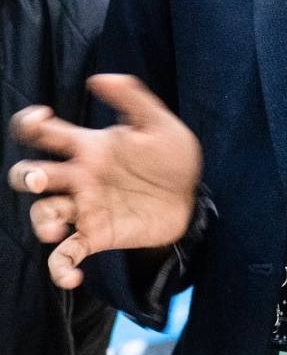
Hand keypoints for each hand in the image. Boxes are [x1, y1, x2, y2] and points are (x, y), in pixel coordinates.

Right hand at [7, 73, 202, 288]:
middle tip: (41, 179)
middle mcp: (79, 177)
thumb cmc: (171, 158)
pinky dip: (60, 270)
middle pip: (31, 175)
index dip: (30, 123)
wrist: (192, 197)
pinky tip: (73, 277)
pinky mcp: (95, 236)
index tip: (38, 118)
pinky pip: (65, 257)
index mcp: (90, 147)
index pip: (46, 134)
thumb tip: (97, 78)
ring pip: (42, 214)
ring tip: (56, 228)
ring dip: (42, 221)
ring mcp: (84, 208)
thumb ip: (132, 98)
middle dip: (27, 176)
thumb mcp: (159, 124)